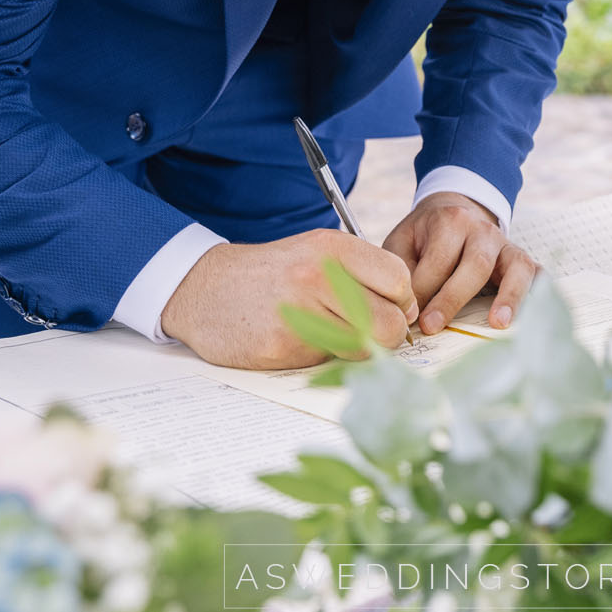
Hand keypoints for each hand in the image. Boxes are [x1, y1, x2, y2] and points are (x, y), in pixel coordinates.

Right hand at [160, 230, 418, 369]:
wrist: (204, 289)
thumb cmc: (271, 273)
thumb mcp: (315, 253)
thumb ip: (360, 273)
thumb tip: (408, 310)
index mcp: (333, 248)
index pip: (400, 281)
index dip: (400, 301)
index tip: (387, 308)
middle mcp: (320, 277)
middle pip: (391, 322)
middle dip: (385, 334)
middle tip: (366, 332)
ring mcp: (301, 313)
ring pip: (366, 349)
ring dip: (357, 350)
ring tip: (333, 336)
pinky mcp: (283, 347)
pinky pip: (329, 363)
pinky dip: (323, 359)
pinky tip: (302, 342)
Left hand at [384, 192, 538, 335]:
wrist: (454, 211)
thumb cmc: (424, 236)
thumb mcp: (403, 243)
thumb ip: (403, 271)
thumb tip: (408, 310)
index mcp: (451, 220)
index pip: (439, 259)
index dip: (423, 290)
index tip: (409, 317)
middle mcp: (483, 230)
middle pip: (476, 264)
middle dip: (453, 298)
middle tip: (432, 326)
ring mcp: (507, 244)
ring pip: (515, 267)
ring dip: (509, 296)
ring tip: (498, 323)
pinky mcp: (521, 259)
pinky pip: (537, 274)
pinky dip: (538, 293)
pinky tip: (531, 315)